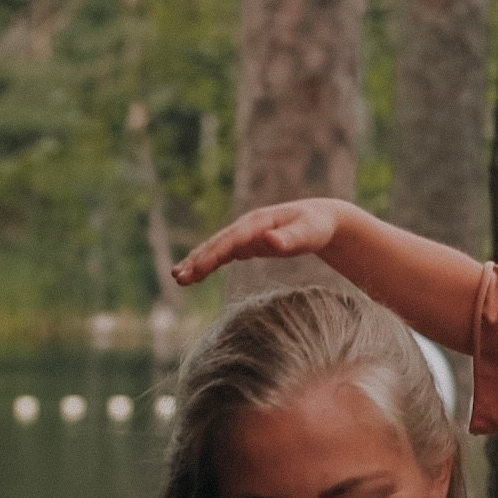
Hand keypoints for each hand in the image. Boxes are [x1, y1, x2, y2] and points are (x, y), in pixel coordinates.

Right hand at [174, 200, 344, 287]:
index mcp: (257, 223)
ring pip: (215, 248)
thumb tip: (268, 241)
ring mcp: (244, 234)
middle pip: (217, 243)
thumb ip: (288, 238)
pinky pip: (222, 254)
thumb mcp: (307, 234)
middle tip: (178, 278)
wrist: (320, 219)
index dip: (212, 255)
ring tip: (177, 278)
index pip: (230, 240)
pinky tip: (194, 275)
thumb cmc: (315, 227)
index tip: (196, 270)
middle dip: (197, 260)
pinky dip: (207, 263)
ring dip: (196, 262)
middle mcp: (246, 226)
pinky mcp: (247, 244)